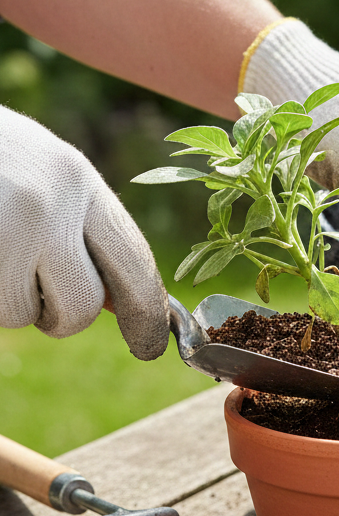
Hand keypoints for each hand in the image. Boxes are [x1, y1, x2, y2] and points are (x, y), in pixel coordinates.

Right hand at [0, 106, 168, 359]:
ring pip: (20, 313)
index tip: (148, 345)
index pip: (134, 262)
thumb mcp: (40, 170)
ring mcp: (4, 231)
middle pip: (82, 305)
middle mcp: (48, 206)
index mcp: (77, 179)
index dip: (145, 313)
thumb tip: (114, 300)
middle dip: (63, 318)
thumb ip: (79, 227)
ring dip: (6, 301)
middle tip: (38, 299)